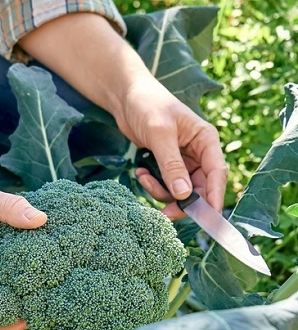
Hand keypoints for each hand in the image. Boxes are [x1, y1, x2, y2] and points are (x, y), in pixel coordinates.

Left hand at [115, 74, 227, 218]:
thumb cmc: (147, 105)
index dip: (213, 198)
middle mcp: (198, 153)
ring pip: (180, 191)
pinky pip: (165, 185)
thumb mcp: (160, 135)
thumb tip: (184, 195)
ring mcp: (183, 161)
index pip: (217, 174)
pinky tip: (140, 172)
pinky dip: (152, 184)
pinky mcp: (166, 166)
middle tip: (163, 215)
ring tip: (143, 177)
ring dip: (161, 192)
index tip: (207, 219)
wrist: (126, 97)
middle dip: (182, 203)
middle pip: (199, 188)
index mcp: (206, 140)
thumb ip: (171, 165)